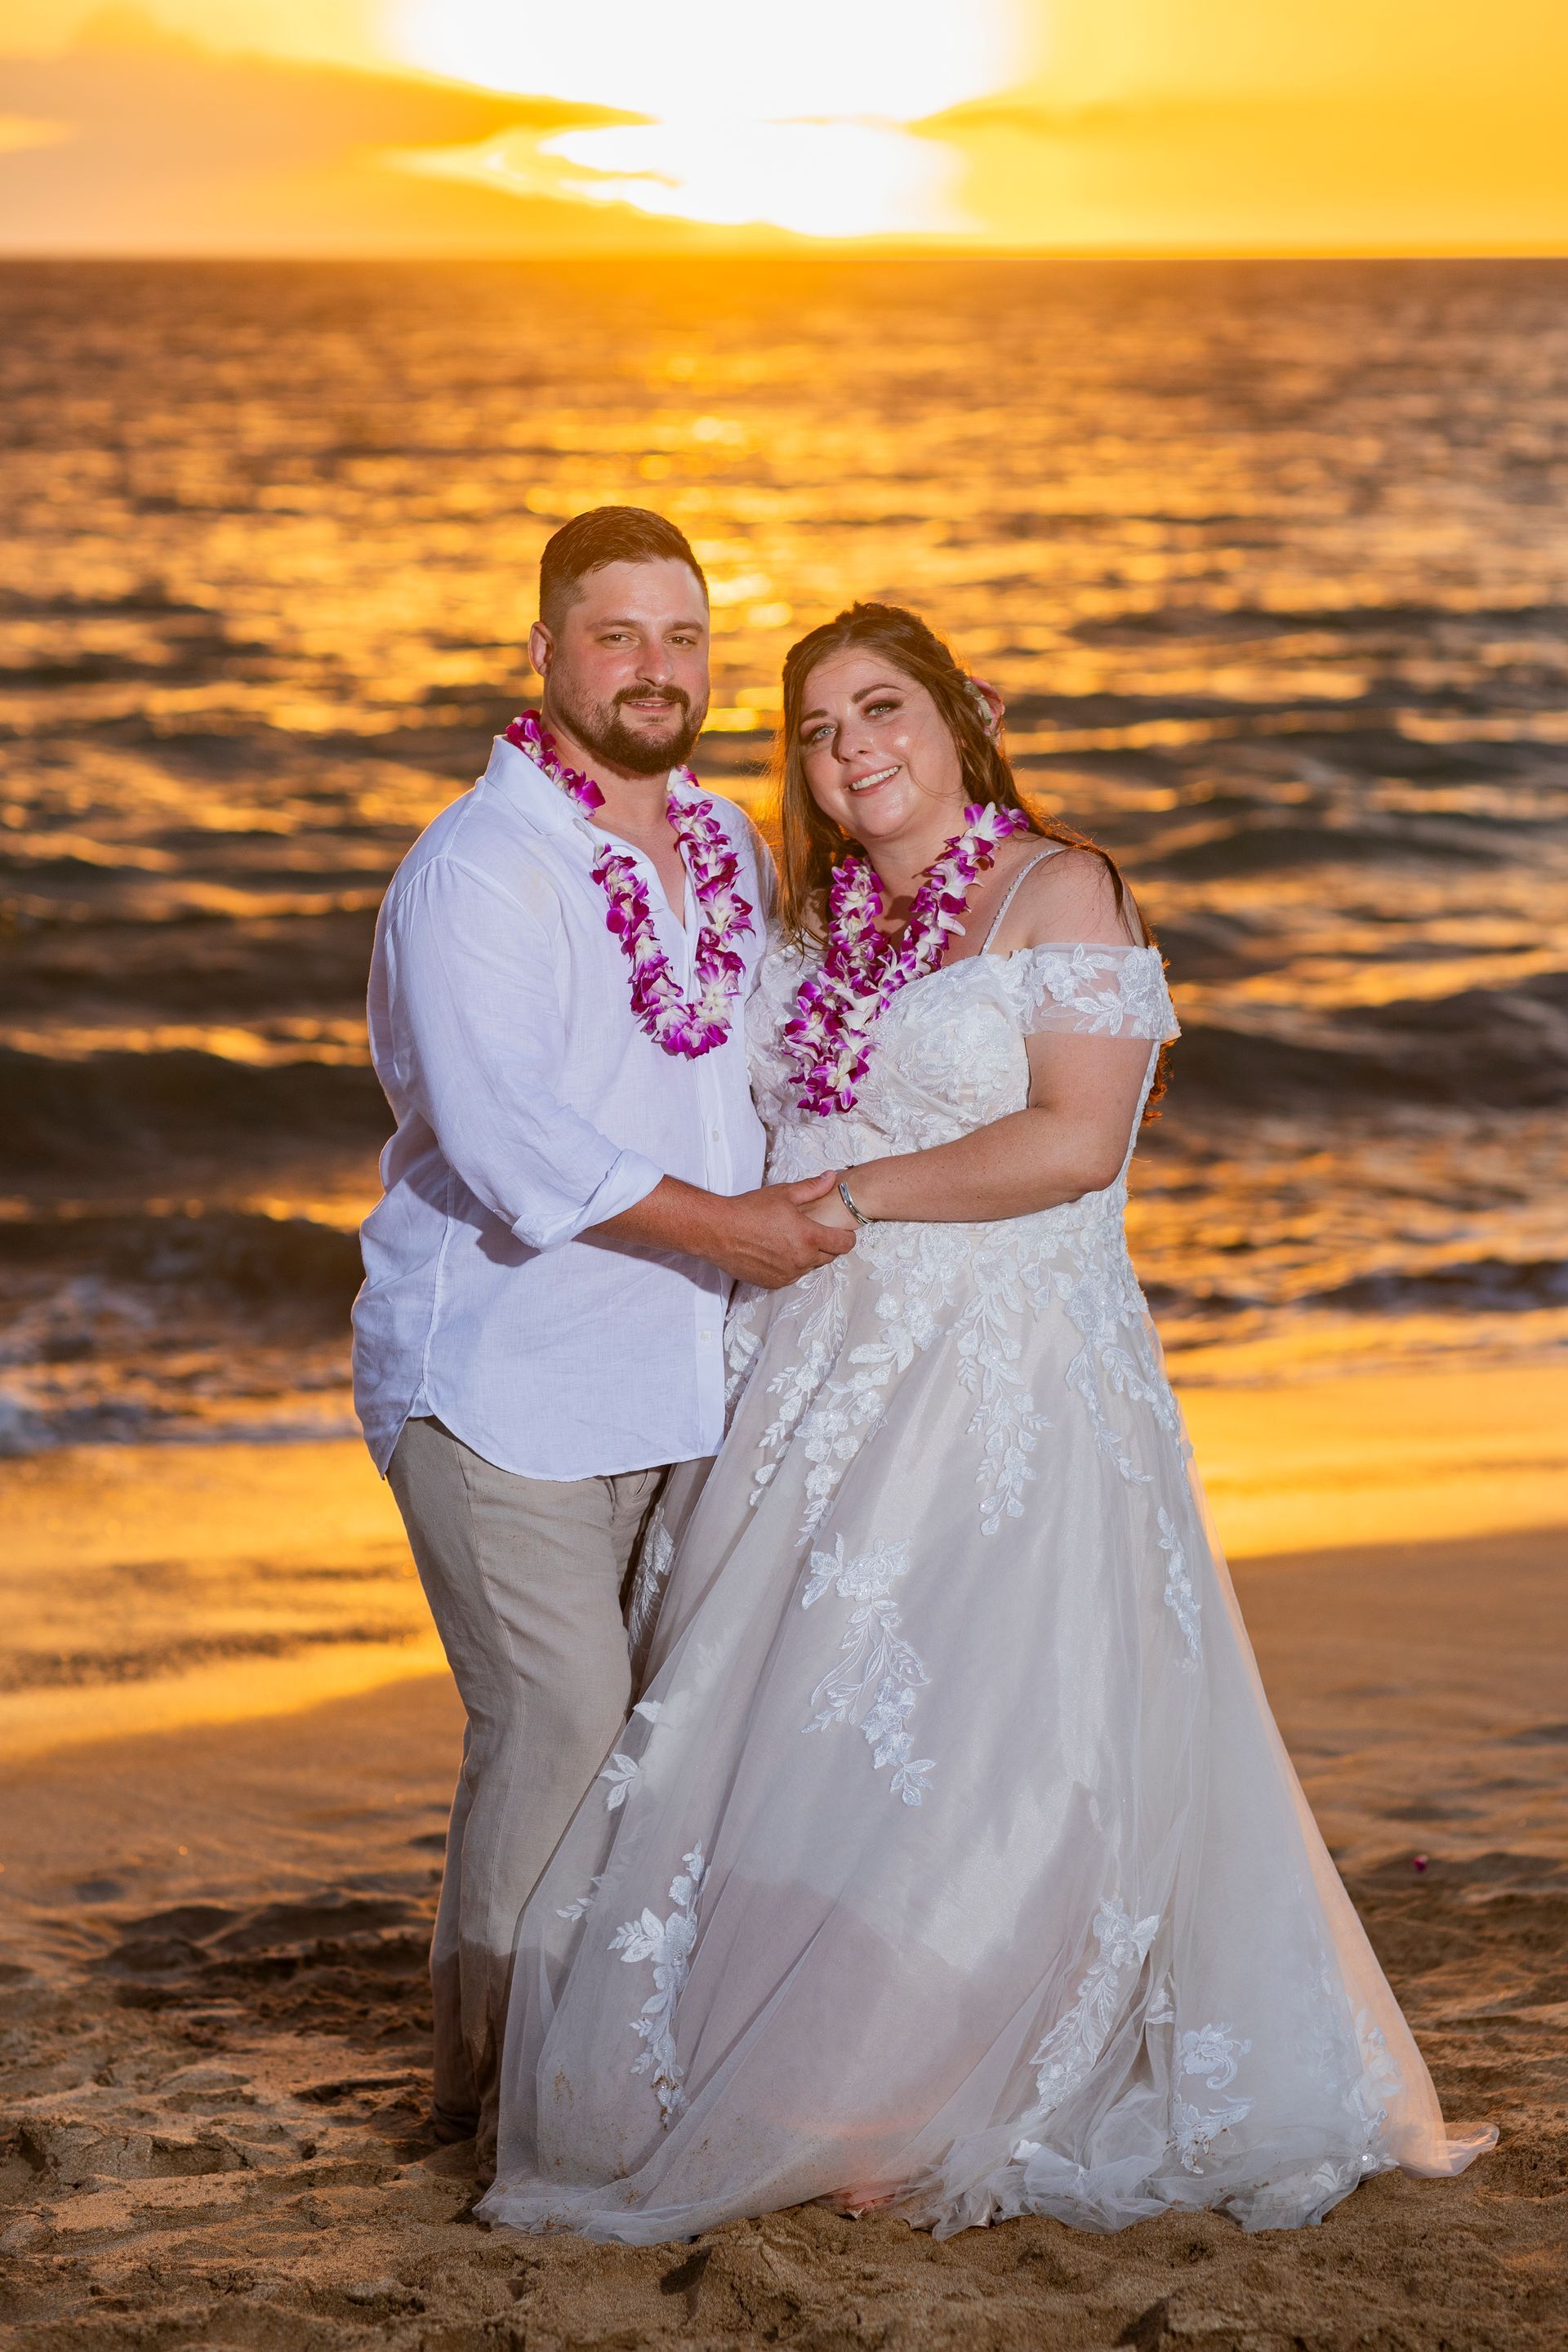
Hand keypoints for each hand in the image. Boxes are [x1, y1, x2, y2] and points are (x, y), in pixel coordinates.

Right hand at [707, 1172, 856, 1287]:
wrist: (718, 1231)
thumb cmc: (749, 1210)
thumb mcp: (783, 1193)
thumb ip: (812, 1188)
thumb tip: (831, 1178)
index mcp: (809, 1237)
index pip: (844, 1244)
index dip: (847, 1237)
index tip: (843, 1232)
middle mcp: (802, 1259)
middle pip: (830, 1257)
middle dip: (827, 1246)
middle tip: (815, 1232)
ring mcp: (788, 1274)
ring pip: (810, 1267)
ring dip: (808, 1256)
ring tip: (791, 1240)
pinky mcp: (773, 1283)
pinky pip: (791, 1276)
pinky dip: (790, 1266)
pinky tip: (777, 1252)